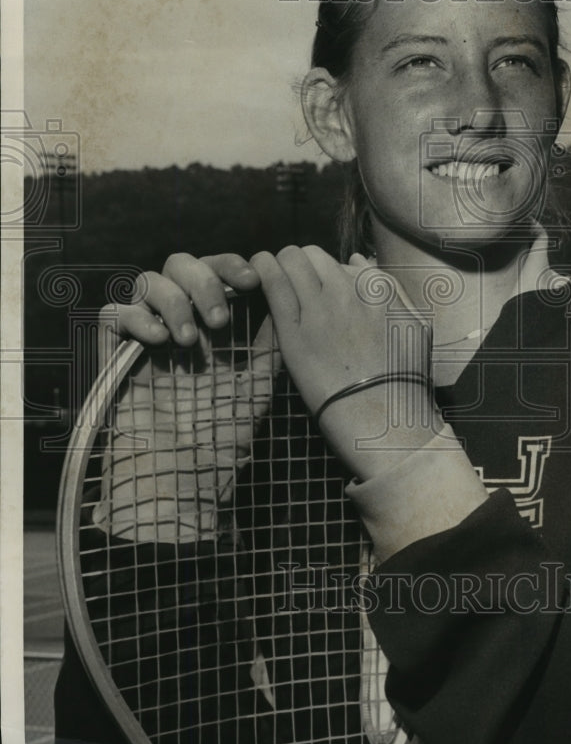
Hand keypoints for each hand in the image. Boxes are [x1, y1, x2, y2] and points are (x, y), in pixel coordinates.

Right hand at [94, 253, 279, 542]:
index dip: (230, 265)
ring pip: (146, 280)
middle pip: (179, 263)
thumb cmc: (222, 438)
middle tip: (219, 319)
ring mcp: (144, 335)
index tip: (252, 281)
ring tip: (190, 341)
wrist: (183, 480)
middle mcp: (178, 320)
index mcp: (211, 322)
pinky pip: (113, 311)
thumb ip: (269, 347)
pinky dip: (136, 317)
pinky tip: (159, 341)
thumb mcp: (257, 388)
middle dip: (202, 280)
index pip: (216, 271)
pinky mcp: (113, 354)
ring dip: (172, 300)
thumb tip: (284, 303)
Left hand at [249, 246, 442, 478]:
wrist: (384, 421)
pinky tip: (255, 276)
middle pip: (312, 254)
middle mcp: (349, 292)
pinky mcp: (294, 332)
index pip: (343, 263)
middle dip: (299, 264)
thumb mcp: (413, 327)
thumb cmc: (402, 381)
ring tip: (269, 276)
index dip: (327, 275)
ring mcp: (321, 310)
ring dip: (277, 264)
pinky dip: (263, 272)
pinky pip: (273, 284)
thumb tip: (357, 260)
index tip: (320, 290)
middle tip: (291, 283)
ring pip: (290, 259)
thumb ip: (390, 289)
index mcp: (379, 291)